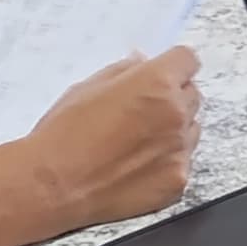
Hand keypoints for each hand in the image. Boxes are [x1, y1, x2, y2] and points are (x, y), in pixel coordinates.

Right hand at [25, 47, 202, 225]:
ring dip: (173, 129)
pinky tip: (136, 165)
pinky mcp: (177, 181)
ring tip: (136, 140)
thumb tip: (141, 64)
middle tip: (143, 110)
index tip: (165, 73)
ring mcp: (179, 150)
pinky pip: (183, 161)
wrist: (54, 186)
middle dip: (173, 97)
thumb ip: (124, 71)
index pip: (187, 60)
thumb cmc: (64, 136)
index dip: (173, 66)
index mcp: (157, 83)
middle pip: (192, 94)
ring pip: (191, 129)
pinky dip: (166, 160)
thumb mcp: (87, 87)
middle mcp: (175, 114)